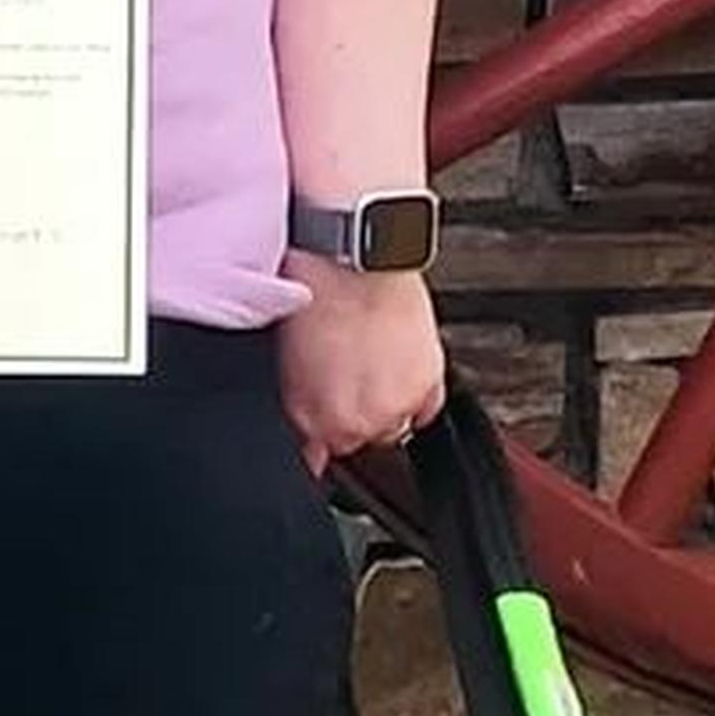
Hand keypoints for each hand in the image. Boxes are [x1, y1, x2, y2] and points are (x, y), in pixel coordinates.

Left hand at [276, 262, 446, 474]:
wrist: (354, 257)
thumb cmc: (314, 293)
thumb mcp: (286, 355)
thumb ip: (295, 403)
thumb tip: (305, 440)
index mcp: (308, 415)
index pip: (311, 458)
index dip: (314, 434)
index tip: (317, 424)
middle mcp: (352, 421)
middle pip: (352, 442)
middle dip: (347, 417)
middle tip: (344, 376)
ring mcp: (392, 407)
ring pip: (391, 430)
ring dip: (383, 407)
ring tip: (372, 365)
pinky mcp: (428, 386)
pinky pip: (426, 411)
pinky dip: (416, 397)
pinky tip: (400, 370)